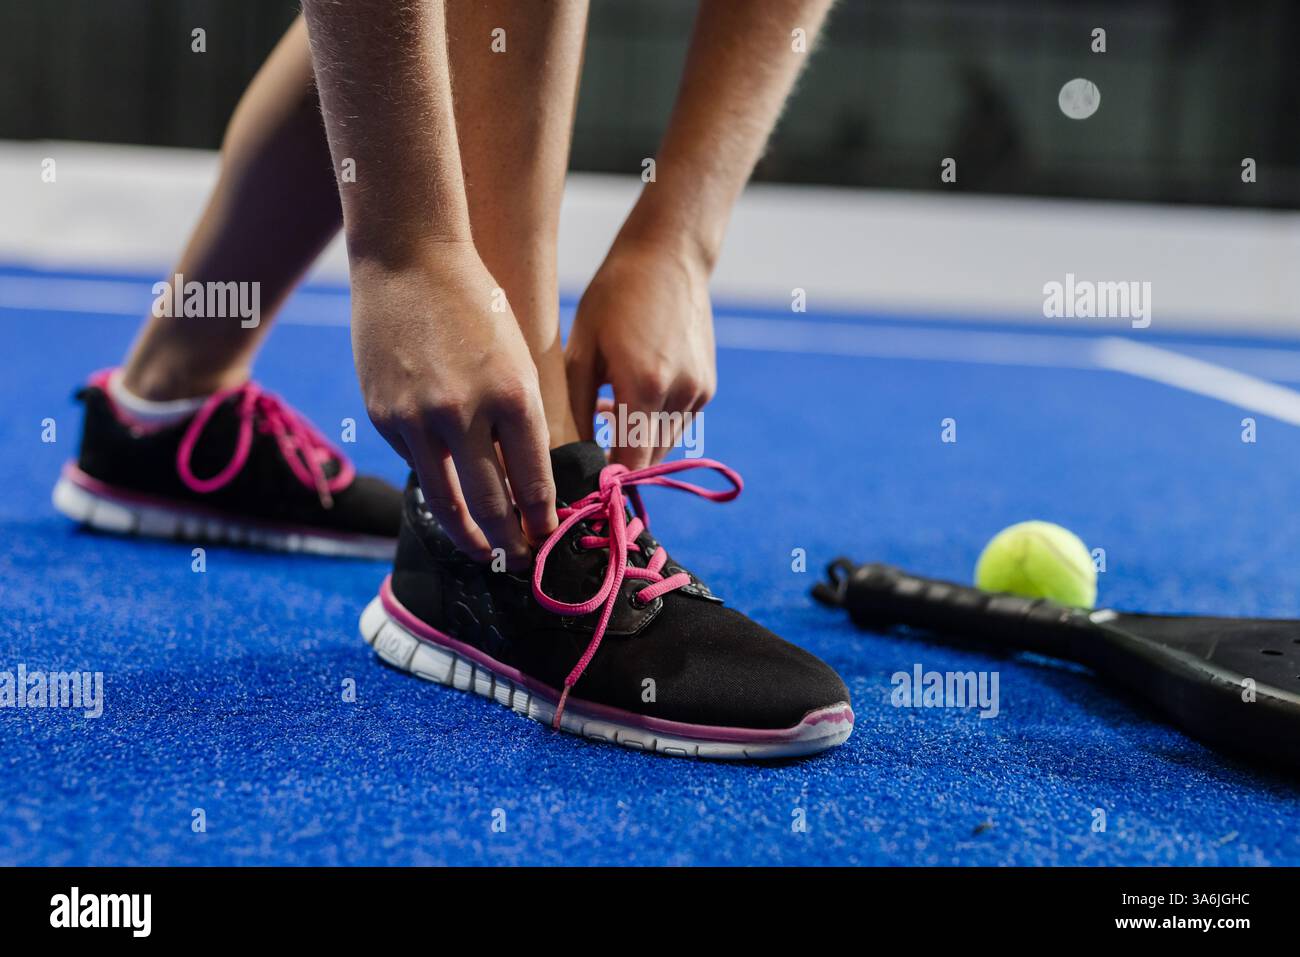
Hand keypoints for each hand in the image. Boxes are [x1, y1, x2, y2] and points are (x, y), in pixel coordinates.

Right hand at [352, 245, 556, 568]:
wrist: (410, 259)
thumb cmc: (478, 305)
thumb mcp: (518, 358)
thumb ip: (522, 421)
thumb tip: (526, 485)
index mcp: (513, 395)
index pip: (534, 481)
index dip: (543, 520)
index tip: (548, 540)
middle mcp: (464, 413)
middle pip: (492, 504)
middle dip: (511, 542)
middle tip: (521, 562)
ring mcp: (417, 418)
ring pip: (447, 501)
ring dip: (470, 538)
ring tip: (485, 554)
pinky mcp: (383, 417)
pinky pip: (416, 465)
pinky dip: (436, 482)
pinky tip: (449, 492)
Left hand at [565, 235, 715, 467]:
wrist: (669, 257)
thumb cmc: (614, 296)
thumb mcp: (581, 350)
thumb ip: (575, 410)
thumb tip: (565, 458)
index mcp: (645, 386)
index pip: (629, 462)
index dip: (606, 479)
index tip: (581, 481)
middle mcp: (680, 395)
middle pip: (648, 461)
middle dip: (619, 465)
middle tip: (585, 456)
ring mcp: (699, 392)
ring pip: (664, 445)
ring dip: (636, 444)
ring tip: (605, 418)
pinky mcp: (707, 387)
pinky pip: (678, 424)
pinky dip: (653, 424)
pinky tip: (627, 401)